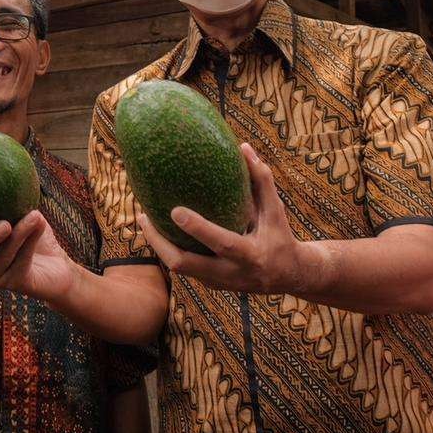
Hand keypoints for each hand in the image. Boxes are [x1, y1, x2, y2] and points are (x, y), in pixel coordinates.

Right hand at [0, 209, 75, 301]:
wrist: (59, 267)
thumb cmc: (36, 234)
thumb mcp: (24, 210)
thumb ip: (11, 195)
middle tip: (4, 224)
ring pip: (3, 254)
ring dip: (20, 233)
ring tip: (34, 215)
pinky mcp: (13, 283)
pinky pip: (21, 261)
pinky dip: (31, 241)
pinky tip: (41, 225)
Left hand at [137, 144, 317, 295]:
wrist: (289, 276)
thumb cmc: (280, 235)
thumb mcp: (276, 210)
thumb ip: (261, 180)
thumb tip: (243, 147)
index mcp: (251, 255)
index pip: (222, 243)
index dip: (198, 228)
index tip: (174, 210)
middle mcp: (232, 274)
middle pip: (185, 264)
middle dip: (159, 242)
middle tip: (144, 215)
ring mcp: (218, 283)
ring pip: (179, 268)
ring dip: (158, 245)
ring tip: (144, 218)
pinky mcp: (210, 286)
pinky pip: (183, 268)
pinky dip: (168, 249)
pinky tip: (159, 229)